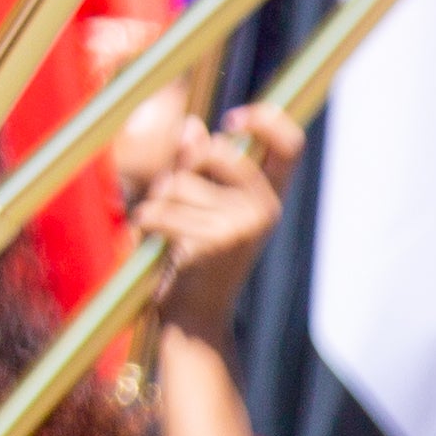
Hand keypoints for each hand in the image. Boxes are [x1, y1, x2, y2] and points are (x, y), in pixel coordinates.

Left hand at [112, 91, 288, 340]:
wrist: (194, 317)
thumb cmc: (193, 257)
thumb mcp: (201, 207)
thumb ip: (197, 167)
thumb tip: (192, 126)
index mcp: (268, 196)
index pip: (290, 144)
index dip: (267, 119)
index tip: (233, 118)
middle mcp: (265, 208)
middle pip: (215, 150)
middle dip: (181, 168)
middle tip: (174, 200)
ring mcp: (244, 225)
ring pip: (178, 183)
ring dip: (157, 203)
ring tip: (166, 233)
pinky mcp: (216, 241)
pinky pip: (161, 210)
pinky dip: (145, 223)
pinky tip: (154, 243)